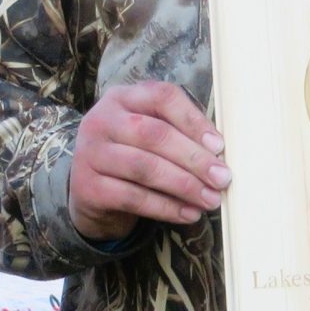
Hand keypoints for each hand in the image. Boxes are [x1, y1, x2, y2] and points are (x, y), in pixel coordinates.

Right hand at [66, 80, 230, 239]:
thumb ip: (177, 133)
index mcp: (121, 98)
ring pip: (144, 167)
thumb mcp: (146, 135)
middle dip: (194, 158)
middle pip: (153, 134)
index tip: (219, 146)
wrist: (89, 192)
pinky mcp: (87, 187)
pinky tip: (188, 213)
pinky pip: (133, 198)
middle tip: (222, 178)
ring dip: (184, 185)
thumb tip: (218, 154)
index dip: (193, 120)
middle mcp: (101, 120)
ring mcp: (90, 153)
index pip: (161, 97)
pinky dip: (166, 208)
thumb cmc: (130, 156)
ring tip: (210, 200)